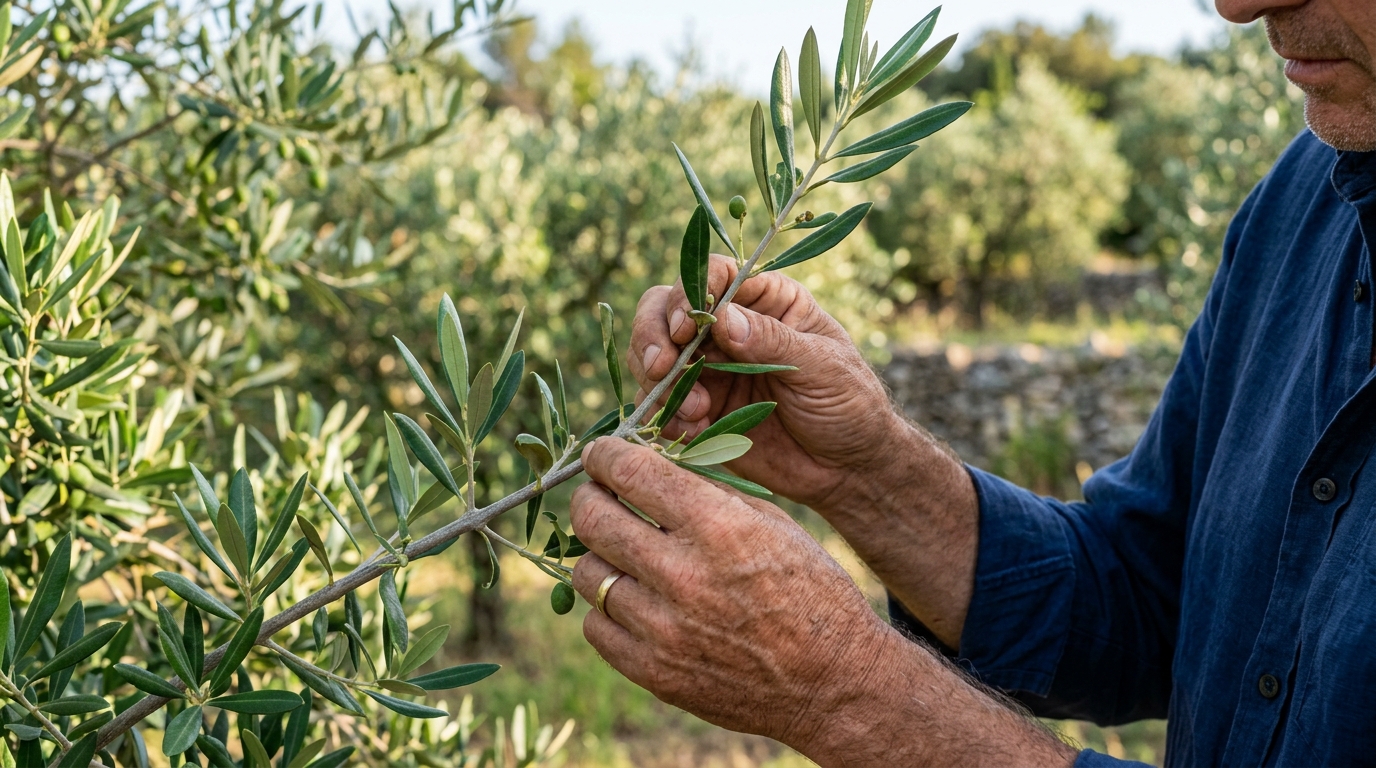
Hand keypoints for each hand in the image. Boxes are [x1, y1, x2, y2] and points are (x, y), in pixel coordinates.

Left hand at [570, 438, 887, 751]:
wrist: (833, 683)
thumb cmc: (811, 592)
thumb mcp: (773, 524)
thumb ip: (709, 493)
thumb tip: (648, 465)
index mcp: (720, 528)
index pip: (632, 473)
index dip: (605, 456)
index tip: (600, 454)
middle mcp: (685, 576)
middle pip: (594, 520)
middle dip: (589, 498)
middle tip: (597, 496)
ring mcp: (665, 630)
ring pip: (587, 574)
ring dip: (598, 555)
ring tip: (620, 552)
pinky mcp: (655, 673)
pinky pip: (596, 626)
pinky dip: (607, 607)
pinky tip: (633, 598)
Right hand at [627, 255, 899, 507]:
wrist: (847, 469)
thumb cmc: (849, 405)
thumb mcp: (823, 368)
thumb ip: (773, 342)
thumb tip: (722, 318)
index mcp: (767, 300)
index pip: (714, 275)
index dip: (688, 293)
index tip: (684, 327)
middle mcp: (729, 327)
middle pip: (665, 308)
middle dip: (653, 334)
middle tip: (659, 367)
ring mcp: (710, 368)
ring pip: (652, 355)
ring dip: (660, 381)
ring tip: (696, 411)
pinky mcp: (699, 407)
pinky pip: (659, 403)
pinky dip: (664, 414)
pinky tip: (694, 430)